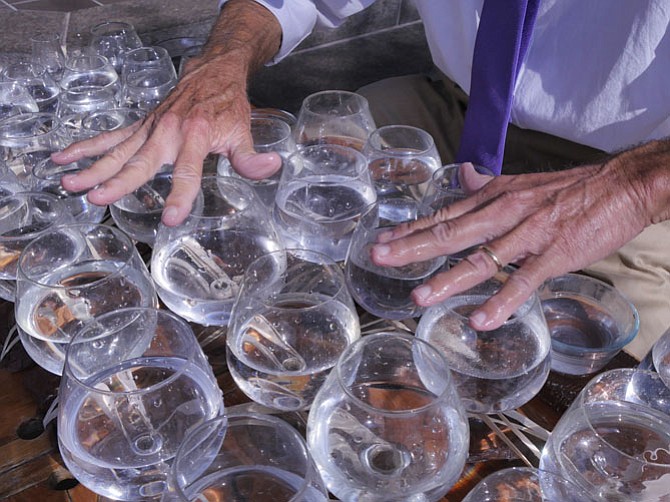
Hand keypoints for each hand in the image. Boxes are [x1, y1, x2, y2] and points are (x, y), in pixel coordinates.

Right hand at [51, 0, 281, 226]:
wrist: (213, 73)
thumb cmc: (228, 105)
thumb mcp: (244, 132)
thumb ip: (251, 157)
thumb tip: (270, 168)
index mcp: (196, 137)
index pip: (187, 172)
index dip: (181, 195)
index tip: (172, 218)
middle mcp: (168, 133)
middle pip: (140, 162)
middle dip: (118, 181)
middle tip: (97, 197)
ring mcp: (151, 128)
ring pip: (118, 150)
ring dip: (92, 167)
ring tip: (70, 183)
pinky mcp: (141, 126)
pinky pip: (111, 137)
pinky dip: (87, 147)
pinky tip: (64, 158)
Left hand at [371, 141, 669, 329]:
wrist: (622, 184)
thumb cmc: (569, 188)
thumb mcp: (520, 182)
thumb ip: (486, 186)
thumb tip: (462, 175)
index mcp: (493, 197)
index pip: (444, 215)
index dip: (411, 229)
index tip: (382, 239)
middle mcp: (503, 213)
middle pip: (450, 233)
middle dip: (411, 247)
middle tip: (378, 258)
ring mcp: (528, 234)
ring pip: (480, 259)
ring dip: (447, 279)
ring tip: (419, 296)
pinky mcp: (554, 253)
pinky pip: (523, 280)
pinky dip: (501, 301)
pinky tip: (480, 319)